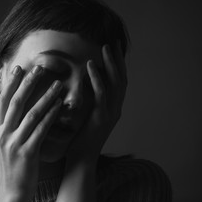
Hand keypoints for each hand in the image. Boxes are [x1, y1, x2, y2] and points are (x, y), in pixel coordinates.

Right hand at [0, 65, 62, 198]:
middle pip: (16, 102)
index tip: (19, 68)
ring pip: (31, 113)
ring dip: (46, 97)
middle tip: (40, 68)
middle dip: (28, 83)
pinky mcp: (27, 152)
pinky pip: (41, 129)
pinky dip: (51, 115)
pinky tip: (60, 105)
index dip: (11, 83)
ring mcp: (14, 143)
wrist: (12, 191)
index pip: (2, 100)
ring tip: (57, 84)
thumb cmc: (9, 164)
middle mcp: (2, 133)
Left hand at [67, 41, 126, 162]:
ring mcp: (111, 113)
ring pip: (115, 83)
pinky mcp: (102, 117)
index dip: (118, 64)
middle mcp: (116, 108)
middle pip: (121, 78)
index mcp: (113, 107)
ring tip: (104, 47)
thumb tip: (81, 83)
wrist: (81, 159)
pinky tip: (91, 65)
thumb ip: (89, 100)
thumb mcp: (87, 116)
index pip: (119, 81)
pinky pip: (101, 93)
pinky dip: (97, 77)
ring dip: (110, 64)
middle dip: (118, 59)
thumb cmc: (80, 138)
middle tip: (112, 42)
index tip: (112, 48)